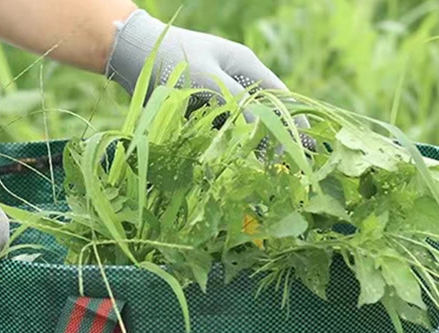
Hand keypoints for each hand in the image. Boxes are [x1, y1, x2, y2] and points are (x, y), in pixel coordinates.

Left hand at [106, 10, 313, 148]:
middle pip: (264, 113)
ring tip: (263, 171)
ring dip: (250, 146)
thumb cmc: (173, 60)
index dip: (294, 120)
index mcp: (245, 65)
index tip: (304, 145)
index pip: (280, 95)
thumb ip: (237, 103)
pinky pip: (221, 131)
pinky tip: (233, 163)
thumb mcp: (209, 80)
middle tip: (284, 166)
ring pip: (243, 125)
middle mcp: (235, 80)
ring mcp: (218, 96)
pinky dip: (228, 146)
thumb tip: (263, 130)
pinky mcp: (201, 110)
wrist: (133, 55)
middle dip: (274, 139)